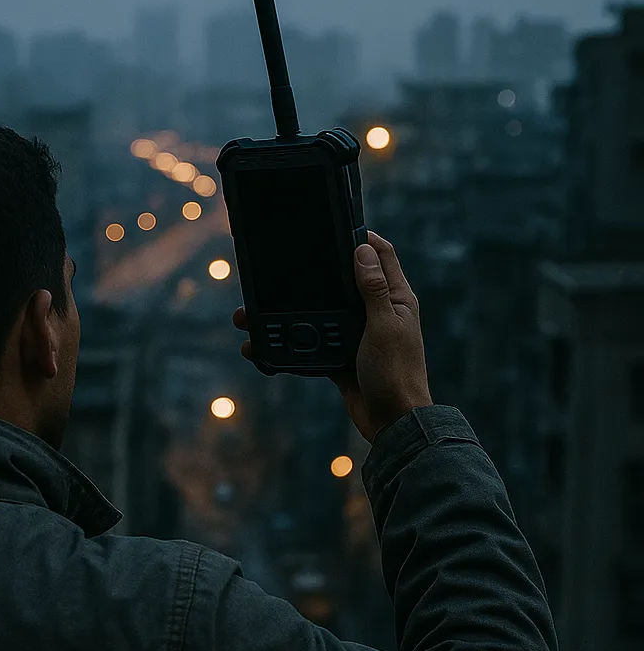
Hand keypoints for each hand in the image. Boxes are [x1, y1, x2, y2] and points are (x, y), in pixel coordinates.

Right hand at [231, 230, 432, 444]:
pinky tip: (266, 345)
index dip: (363, 238)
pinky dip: (291, 344)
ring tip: (255, 315)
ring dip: (292, 313)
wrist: (392, 423)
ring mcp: (358, 336)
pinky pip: (313, 344)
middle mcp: (377, 313)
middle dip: (315, 275)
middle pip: (344, 282)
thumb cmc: (396, 372)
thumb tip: (363, 250)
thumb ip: (373, 290)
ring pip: (322, 315)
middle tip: (285, 267)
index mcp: (396, 299)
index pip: (382, 255)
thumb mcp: (384, 325)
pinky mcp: (342, 358)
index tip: (336, 227)